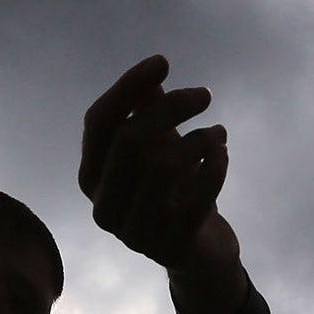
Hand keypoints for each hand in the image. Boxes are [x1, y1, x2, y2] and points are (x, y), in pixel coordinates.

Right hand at [81, 56, 240, 284]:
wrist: (200, 251)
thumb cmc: (174, 190)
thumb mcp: (160, 145)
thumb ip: (148, 112)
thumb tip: (151, 77)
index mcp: (91, 177)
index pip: (99, 123)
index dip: (127, 87)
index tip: (162, 62)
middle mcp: (103, 207)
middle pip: (130, 140)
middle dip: (171, 108)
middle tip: (205, 95)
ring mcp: (134, 234)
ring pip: (160, 168)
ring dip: (197, 140)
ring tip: (218, 133)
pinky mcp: (169, 250)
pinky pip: (194, 200)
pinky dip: (213, 170)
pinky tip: (223, 156)